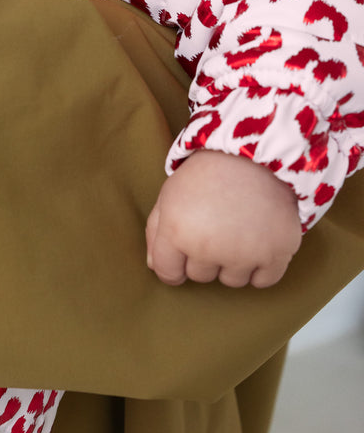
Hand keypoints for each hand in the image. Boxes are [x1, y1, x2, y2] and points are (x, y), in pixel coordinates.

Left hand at [146, 149, 300, 288]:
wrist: (257, 150)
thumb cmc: (209, 172)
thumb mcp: (170, 193)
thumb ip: (156, 232)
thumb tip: (155, 265)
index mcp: (176, 232)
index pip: (168, 274)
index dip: (175, 263)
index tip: (186, 250)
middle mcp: (208, 248)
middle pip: (201, 277)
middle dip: (206, 256)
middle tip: (218, 225)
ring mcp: (244, 253)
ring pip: (232, 280)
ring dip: (235, 263)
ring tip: (240, 229)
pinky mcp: (277, 253)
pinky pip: (264, 281)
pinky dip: (263, 267)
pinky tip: (260, 242)